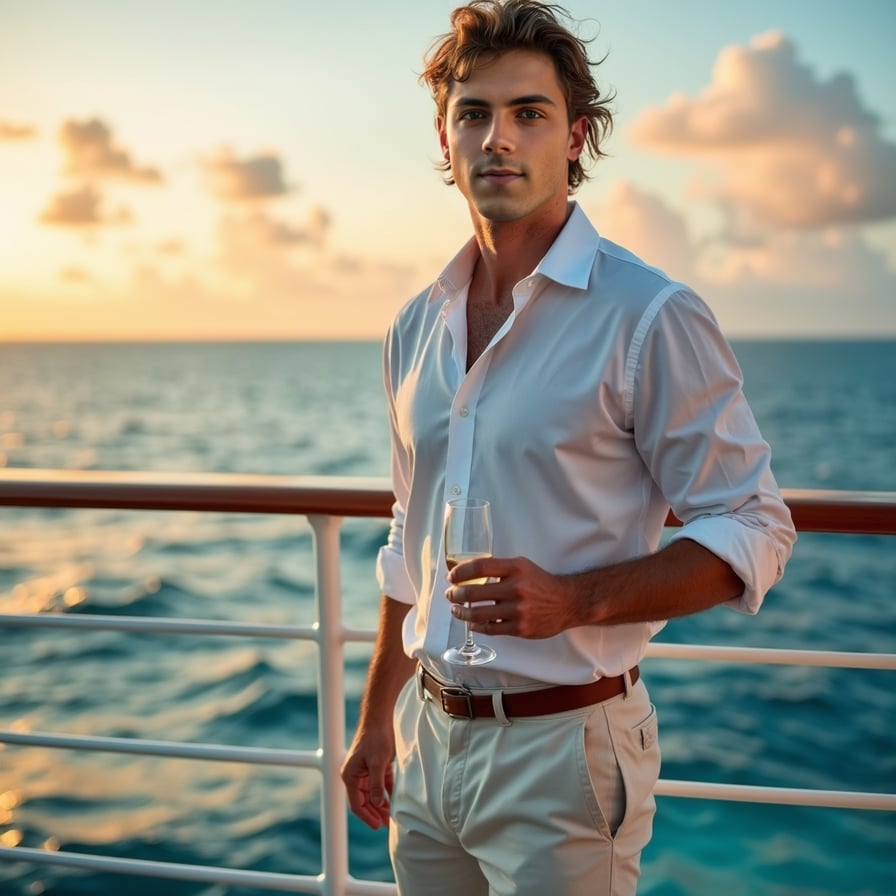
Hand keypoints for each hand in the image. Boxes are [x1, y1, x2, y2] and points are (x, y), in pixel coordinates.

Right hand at [340, 728, 394, 829]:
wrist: (380, 717)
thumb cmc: (377, 737)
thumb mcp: (378, 762)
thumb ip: (377, 784)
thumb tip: (378, 803)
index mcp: (350, 775)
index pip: (356, 803)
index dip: (367, 816)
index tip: (378, 826)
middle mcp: (355, 775)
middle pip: (363, 801)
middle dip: (374, 813)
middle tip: (387, 824)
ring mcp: (364, 770)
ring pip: (371, 794)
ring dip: (380, 805)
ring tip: (391, 816)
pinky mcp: (374, 765)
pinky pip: (379, 784)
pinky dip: (386, 793)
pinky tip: (394, 801)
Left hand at [446, 555, 581, 638]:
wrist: (567, 602)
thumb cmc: (540, 582)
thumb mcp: (522, 566)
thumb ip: (499, 568)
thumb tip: (468, 572)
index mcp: (516, 568)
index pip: (479, 567)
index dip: (460, 572)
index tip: (452, 577)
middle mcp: (516, 588)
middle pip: (474, 592)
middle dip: (455, 594)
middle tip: (450, 595)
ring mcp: (518, 610)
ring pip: (478, 613)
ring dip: (461, 612)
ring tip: (456, 610)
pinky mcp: (520, 628)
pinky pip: (490, 629)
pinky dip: (476, 626)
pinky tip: (472, 622)